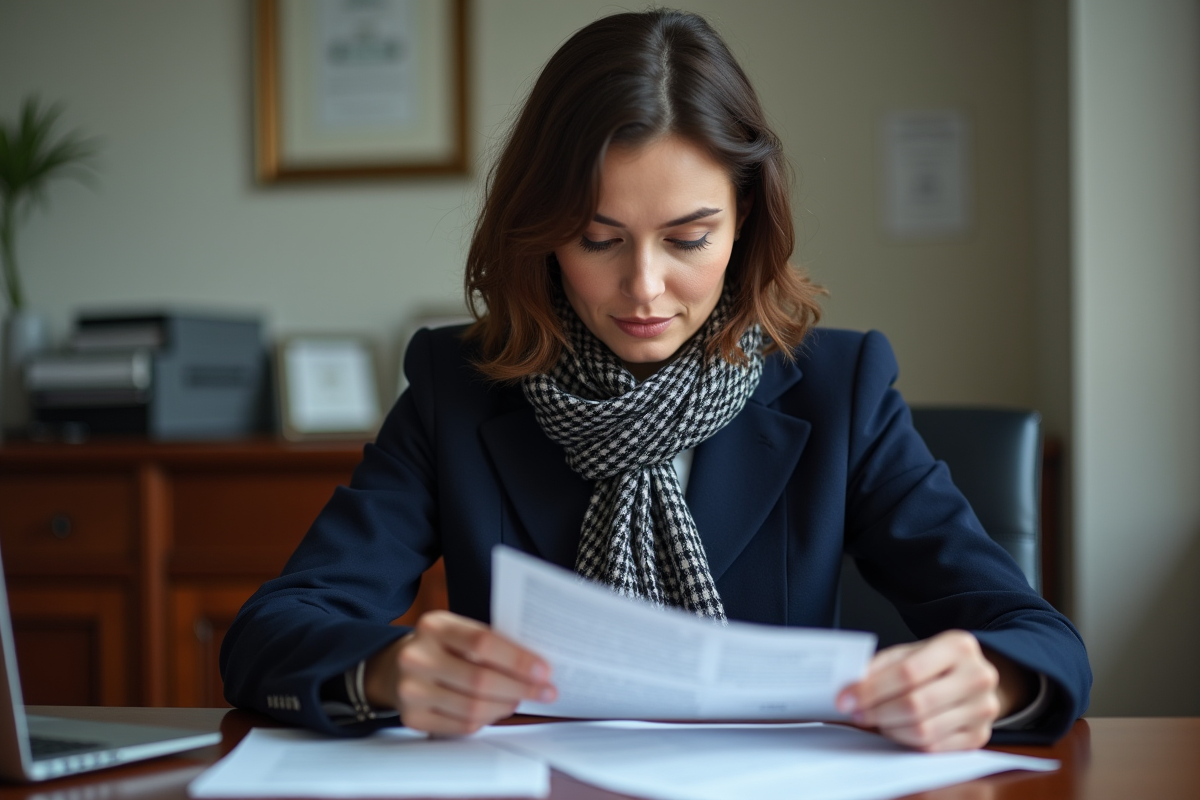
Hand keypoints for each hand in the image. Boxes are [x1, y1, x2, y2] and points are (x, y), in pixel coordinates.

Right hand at [363, 610, 556, 734]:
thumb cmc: (440, 647)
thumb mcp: (457, 631)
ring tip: (520, 699)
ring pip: (473, 707)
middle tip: (546, 691)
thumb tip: (536, 667)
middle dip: (521, 688)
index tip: (544, 670)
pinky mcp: (412, 718)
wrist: (395, 667)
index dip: (518, 659)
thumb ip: (489, 643)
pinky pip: (461, 726)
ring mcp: (411, 690)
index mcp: (434, 626)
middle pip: (480, 680)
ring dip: (506, 706)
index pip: (482, 642)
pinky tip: (497, 710)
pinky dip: (486, 720)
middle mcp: (417, 657)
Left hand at [835, 630, 1029, 751]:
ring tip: (876, 720)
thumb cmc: (937, 664)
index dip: (873, 689)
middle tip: (856, 712)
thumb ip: (884, 666)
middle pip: (915, 704)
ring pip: (924, 730)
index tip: (846, 698)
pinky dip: (907, 742)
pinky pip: (934, 748)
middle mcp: (978, 677)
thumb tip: (851, 687)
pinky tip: (896, 729)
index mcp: (958, 646)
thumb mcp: (912, 651)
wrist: (974, 677)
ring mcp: (983, 709)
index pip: (908, 672)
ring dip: (890, 728)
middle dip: (877, 711)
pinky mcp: (980, 735)